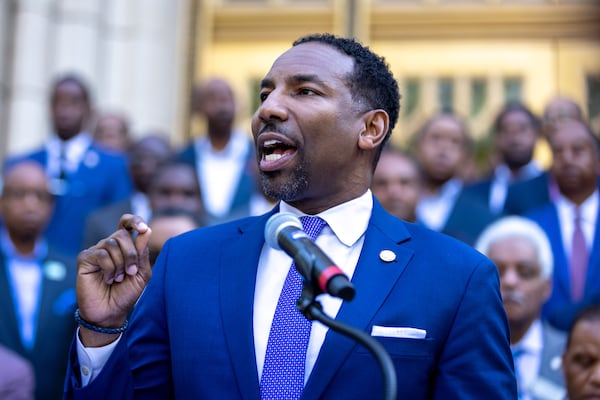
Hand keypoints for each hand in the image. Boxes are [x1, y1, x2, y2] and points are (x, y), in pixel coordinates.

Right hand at [76, 214, 151, 345]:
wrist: (111, 312)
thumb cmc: (126, 293)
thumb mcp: (142, 273)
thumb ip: (143, 252)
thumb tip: (146, 230)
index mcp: (124, 246)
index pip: (126, 223)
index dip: (134, 221)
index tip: (143, 228)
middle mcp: (109, 246)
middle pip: (122, 234)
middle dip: (131, 254)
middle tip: (130, 272)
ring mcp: (96, 251)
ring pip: (111, 243)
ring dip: (120, 263)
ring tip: (118, 278)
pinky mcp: (85, 259)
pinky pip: (101, 254)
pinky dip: (109, 268)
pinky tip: (108, 279)